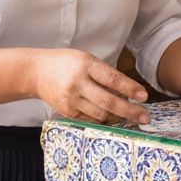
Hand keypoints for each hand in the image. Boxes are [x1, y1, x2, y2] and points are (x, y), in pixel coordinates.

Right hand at [31, 49, 149, 124]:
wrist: (36, 72)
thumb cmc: (66, 63)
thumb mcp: (85, 59)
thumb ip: (103, 73)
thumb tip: (128, 93)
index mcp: (84, 64)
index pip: (112, 78)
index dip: (130, 88)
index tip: (144, 96)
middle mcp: (77, 83)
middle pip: (108, 101)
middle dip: (129, 111)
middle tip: (145, 117)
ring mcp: (71, 99)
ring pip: (100, 114)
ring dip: (119, 118)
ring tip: (132, 119)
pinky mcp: (67, 112)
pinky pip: (91, 119)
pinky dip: (104, 120)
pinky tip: (114, 119)